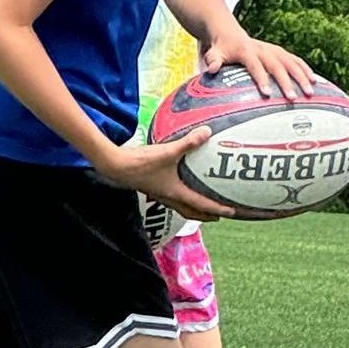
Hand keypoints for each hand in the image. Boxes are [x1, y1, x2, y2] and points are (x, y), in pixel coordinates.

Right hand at [99, 132, 233, 221]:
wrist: (116, 166)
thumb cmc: (142, 163)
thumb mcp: (168, 151)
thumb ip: (188, 142)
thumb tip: (207, 132)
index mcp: (176, 193)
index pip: (202, 205)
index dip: (218, 209)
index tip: (232, 213)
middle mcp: (169, 197)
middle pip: (191, 213)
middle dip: (206, 216)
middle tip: (220, 215)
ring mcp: (160, 194)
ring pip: (181, 207)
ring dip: (194, 210)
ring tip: (203, 206)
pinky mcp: (153, 188)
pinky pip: (172, 198)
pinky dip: (182, 198)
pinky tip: (181, 186)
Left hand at [204, 30, 314, 100]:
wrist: (227, 32)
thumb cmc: (219, 48)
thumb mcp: (213, 53)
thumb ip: (212, 61)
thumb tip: (210, 69)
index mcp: (246, 50)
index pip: (255, 65)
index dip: (261, 79)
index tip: (268, 94)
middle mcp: (262, 49)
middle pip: (277, 65)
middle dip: (286, 81)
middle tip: (292, 98)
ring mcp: (272, 49)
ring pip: (290, 61)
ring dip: (301, 76)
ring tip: (310, 91)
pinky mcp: (279, 52)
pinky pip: (294, 60)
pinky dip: (305, 69)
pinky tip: (315, 81)